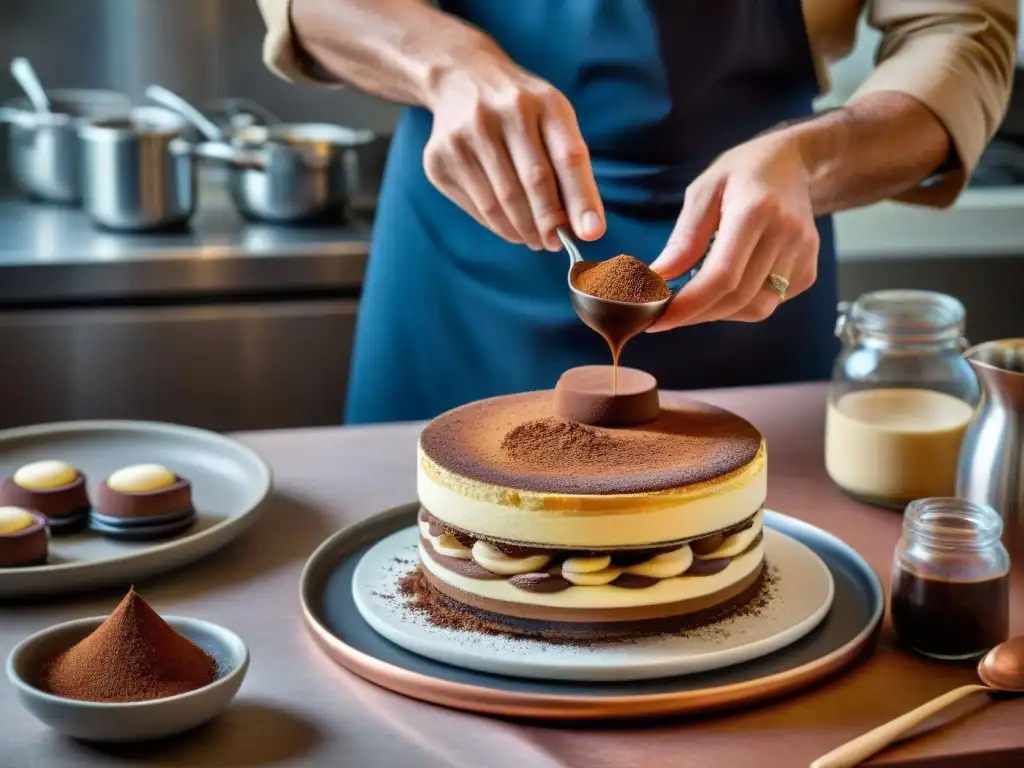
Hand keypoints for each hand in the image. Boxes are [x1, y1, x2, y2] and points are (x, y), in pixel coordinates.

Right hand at [422, 55, 604, 250]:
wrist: (460, 77)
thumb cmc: (521, 111)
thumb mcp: (552, 120)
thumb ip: (570, 169)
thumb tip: (585, 228)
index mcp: (544, 102)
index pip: (568, 156)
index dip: (582, 198)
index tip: (591, 234)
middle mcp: (504, 112)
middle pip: (534, 183)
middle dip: (549, 223)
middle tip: (556, 243)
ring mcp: (466, 134)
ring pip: (502, 203)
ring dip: (523, 231)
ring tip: (535, 239)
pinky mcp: (439, 158)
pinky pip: (477, 207)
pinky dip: (498, 225)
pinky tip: (509, 226)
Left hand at [646, 131, 819, 330]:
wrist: (795, 163)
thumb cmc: (742, 173)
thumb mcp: (704, 191)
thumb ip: (684, 238)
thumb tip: (659, 277)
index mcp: (755, 212)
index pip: (722, 276)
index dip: (689, 305)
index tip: (657, 319)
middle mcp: (785, 236)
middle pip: (737, 297)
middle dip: (695, 314)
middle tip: (664, 315)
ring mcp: (802, 255)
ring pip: (755, 308)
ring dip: (716, 313)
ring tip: (693, 300)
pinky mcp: (808, 271)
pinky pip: (769, 304)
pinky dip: (739, 306)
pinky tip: (725, 288)